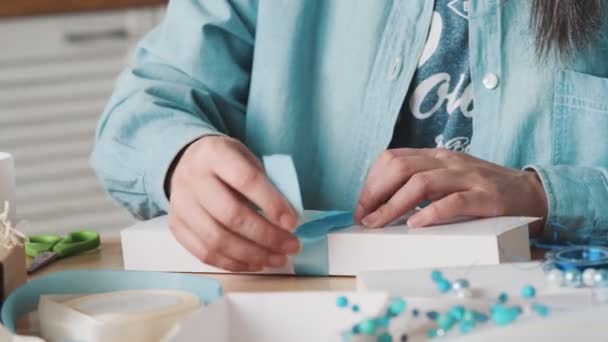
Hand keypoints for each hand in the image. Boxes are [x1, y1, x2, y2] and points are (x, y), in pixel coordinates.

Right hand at [168, 136, 299, 271]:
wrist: (188, 161)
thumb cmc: (227, 162)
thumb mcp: (247, 158)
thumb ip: (267, 183)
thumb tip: (288, 220)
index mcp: (215, 154)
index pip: (246, 180)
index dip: (272, 204)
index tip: (293, 223)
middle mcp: (193, 178)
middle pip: (231, 215)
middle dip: (266, 236)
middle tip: (291, 246)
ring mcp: (180, 204)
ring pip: (217, 240)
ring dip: (253, 255)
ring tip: (278, 259)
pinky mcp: (176, 226)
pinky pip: (204, 253)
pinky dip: (233, 263)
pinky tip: (255, 263)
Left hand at [354, 148, 547, 234]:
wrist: (532, 194)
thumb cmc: (482, 191)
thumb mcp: (447, 179)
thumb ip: (419, 184)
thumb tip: (380, 205)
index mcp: (435, 157)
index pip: (392, 159)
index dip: (371, 183)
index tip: (361, 208)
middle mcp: (448, 162)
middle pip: (401, 168)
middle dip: (375, 194)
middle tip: (365, 219)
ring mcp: (468, 177)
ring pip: (422, 183)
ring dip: (394, 206)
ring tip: (379, 224)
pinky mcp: (487, 198)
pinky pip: (455, 201)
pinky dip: (432, 213)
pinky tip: (416, 226)